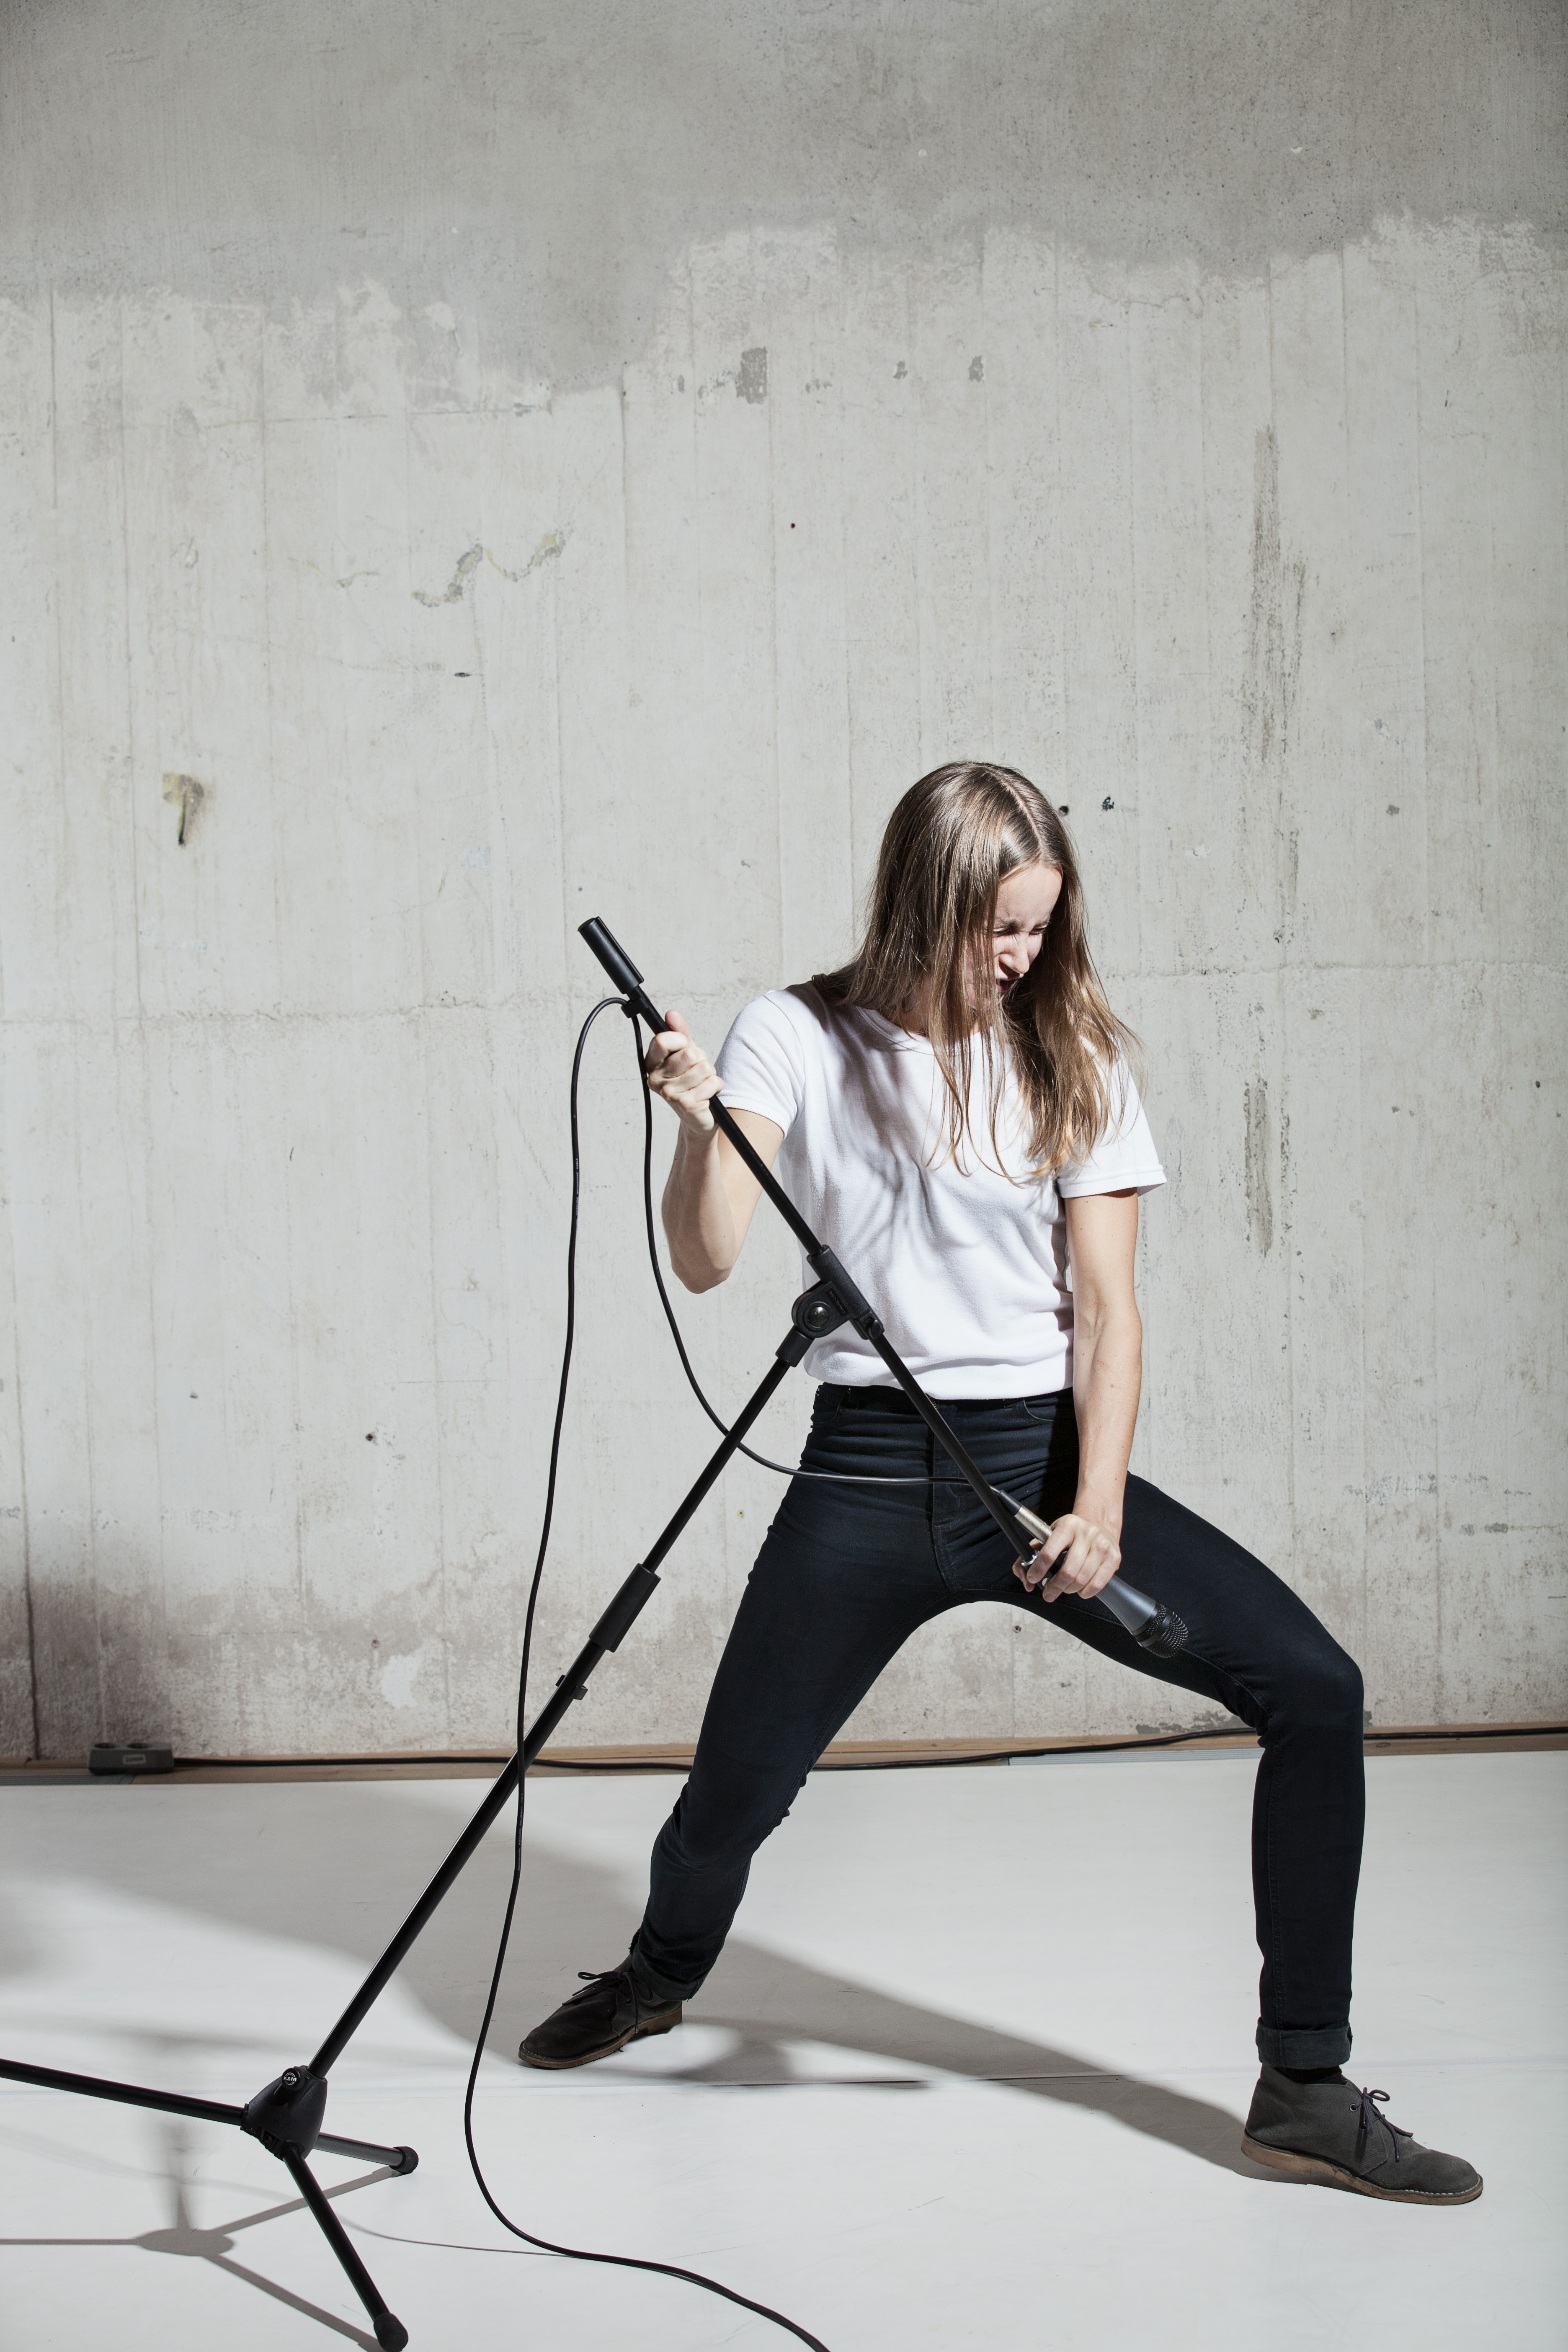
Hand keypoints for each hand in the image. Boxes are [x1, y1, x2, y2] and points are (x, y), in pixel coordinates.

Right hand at [645, 1009, 723, 1137]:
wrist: (697, 1117)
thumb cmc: (690, 1082)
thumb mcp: (685, 1053)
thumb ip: (679, 1032)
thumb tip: (671, 1013)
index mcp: (651, 1064)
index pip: (662, 1040)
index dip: (681, 1041)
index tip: (684, 1048)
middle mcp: (656, 1079)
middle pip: (689, 1054)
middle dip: (700, 1060)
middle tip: (695, 1072)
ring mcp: (669, 1093)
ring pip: (704, 1067)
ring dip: (709, 1074)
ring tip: (701, 1084)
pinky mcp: (685, 1104)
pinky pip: (712, 1082)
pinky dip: (716, 1086)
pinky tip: (707, 1095)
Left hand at [1012, 1507, 1121, 1602]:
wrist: (1098, 1524)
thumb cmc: (1070, 1535)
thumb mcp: (1048, 1536)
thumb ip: (1029, 1556)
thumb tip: (1026, 1581)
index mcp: (1067, 1525)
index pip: (1049, 1552)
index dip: (1038, 1570)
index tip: (1033, 1579)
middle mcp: (1086, 1533)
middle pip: (1067, 1571)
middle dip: (1054, 1586)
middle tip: (1049, 1591)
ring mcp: (1102, 1545)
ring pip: (1082, 1580)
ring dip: (1069, 1590)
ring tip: (1064, 1588)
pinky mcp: (1114, 1557)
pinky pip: (1097, 1584)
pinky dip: (1086, 1592)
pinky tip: (1080, 1589)